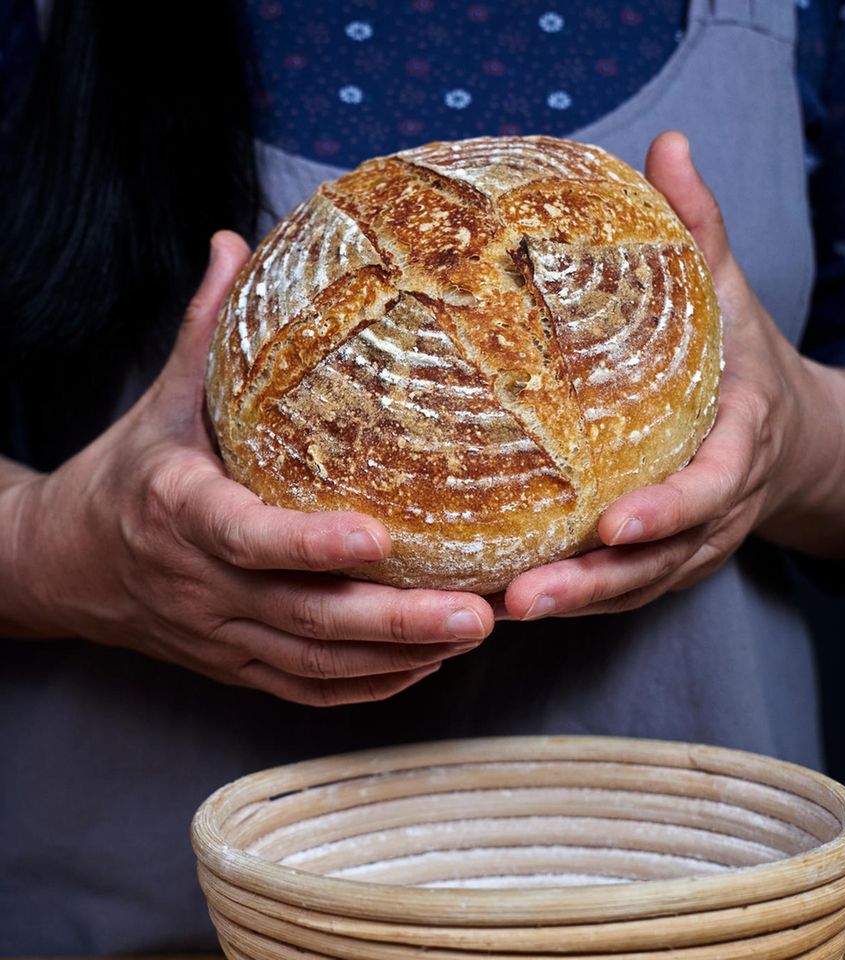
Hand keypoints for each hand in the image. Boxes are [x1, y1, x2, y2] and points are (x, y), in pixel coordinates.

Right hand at [8, 232, 492, 703]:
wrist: (66, 566)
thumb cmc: (128, 477)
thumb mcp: (161, 401)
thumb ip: (202, 332)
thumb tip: (234, 243)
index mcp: (178, 512)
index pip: (245, 535)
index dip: (308, 542)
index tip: (379, 534)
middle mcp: (201, 585)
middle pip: (303, 617)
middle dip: (395, 620)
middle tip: (479, 611)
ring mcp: (221, 636)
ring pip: (315, 663)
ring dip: (399, 657)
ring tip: (476, 631)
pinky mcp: (236, 666)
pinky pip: (307, 689)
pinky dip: (369, 685)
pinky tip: (427, 665)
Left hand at [499, 131, 823, 619]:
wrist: (793, 432)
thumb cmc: (748, 360)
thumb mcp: (733, 293)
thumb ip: (702, 231)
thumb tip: (668, 143)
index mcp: (740, 443)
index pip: (710, 488)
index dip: (668, 511)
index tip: (614, 524)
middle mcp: (718, 509)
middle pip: (660, 563)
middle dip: (594, 584)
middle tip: (525, 597)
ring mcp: (692, 545)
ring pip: (634, 590)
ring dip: (571, 605)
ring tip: (498, 612)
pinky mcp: (665, 560)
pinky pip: (619, 591)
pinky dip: (572, 601)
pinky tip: (505, 602)